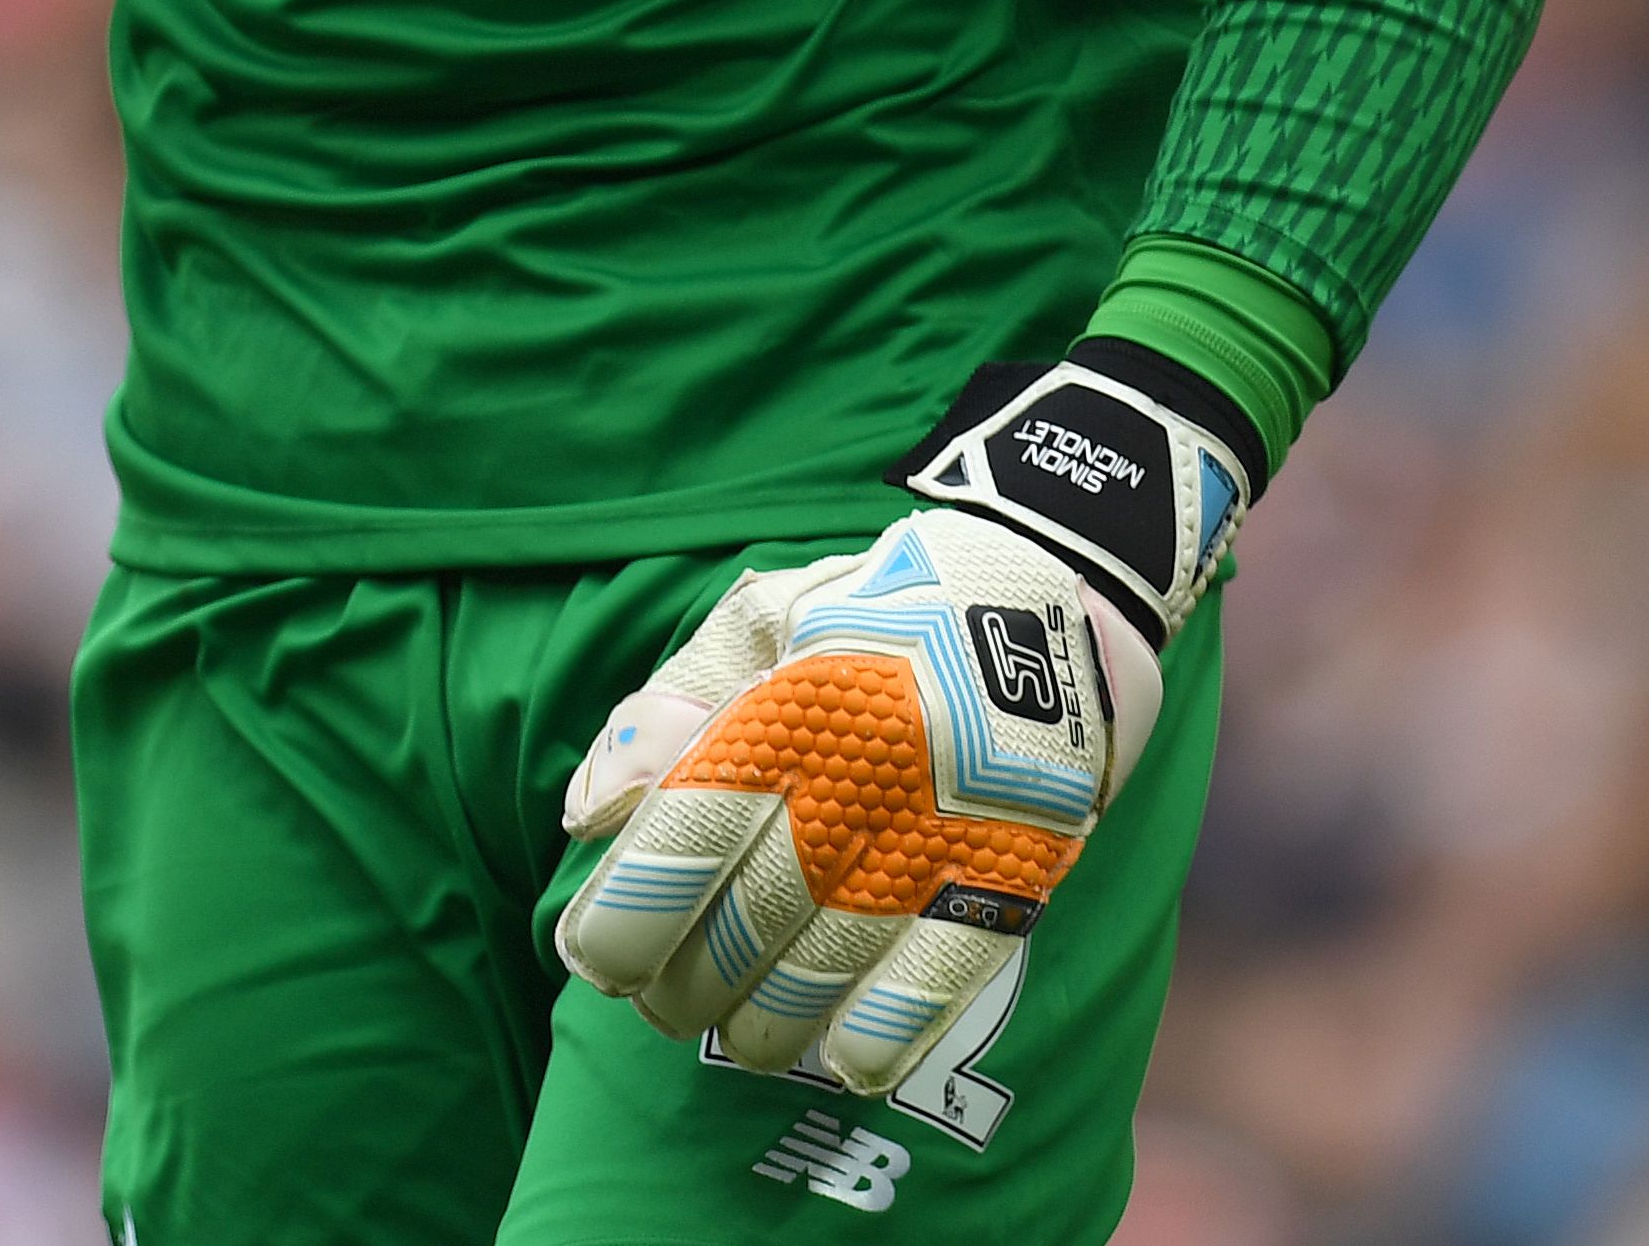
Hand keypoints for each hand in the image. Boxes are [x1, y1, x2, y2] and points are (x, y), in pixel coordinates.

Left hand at [553, 347, 1247, 1092]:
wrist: (1056, 586)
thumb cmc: (881, 610)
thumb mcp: (764, 617)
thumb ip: (671, 704)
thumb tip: (592, 815)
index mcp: (791, 704)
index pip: (690, 832)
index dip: (632, 913)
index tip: (593, 959)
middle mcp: (862, 770)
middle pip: (753, 915)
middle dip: (691, 982)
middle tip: (664, 1005)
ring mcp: (942, 825)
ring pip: (835, 957)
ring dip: (773, 1020)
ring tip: (741, 1037)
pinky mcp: (1015, 862)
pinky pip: (946, 968)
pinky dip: (890, 1026)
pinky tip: (846, 1060)